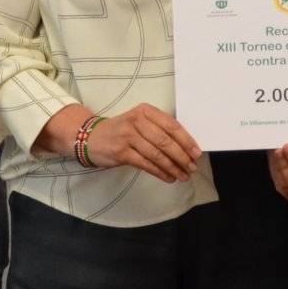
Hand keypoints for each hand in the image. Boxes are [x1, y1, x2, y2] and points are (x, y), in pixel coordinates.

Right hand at [85, 104, 201, 183]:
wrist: (91, 138)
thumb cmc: (122, 131)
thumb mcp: (139, 122)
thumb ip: (158, 129)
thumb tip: (186, 147)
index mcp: (145, 111)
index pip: (171, 125)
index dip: (186, 140)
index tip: (196, 153)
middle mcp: (136, 121)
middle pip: (165, 141)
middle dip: (182, 156)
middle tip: (192, 167)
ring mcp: (127, 136)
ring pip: (157, 154)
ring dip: (173, 167)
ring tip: (184, 175)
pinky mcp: (121, 152)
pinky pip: (146, 164)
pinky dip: (160, 172)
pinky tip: (169, 177)